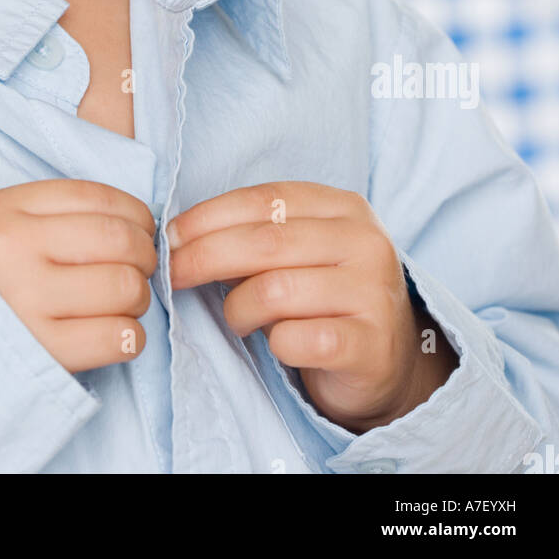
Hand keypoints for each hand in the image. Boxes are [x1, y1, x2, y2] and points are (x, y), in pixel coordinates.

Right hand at [0, 179, 156, 373]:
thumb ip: (52, 212)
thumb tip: (132, 220)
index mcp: (6, 211)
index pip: (98, 197)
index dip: (136, 213)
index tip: (142, 228)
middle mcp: (16, 251)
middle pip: (119, 241)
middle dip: (144, 255)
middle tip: (138, 268)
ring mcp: (27, 304)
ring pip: (125, 289)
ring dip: (137, 297)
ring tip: (120, 303)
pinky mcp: (40, 354)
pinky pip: (117, 338)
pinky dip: (129, 335)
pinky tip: (113, 332)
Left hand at [166, 181, 458, 431]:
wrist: (388, 359)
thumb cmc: (325, 297)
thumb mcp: (298, 252)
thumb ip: (255, 236)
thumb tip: (179, 237)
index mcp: (344, 207)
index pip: (264, 199)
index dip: (208, 216)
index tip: (170, 236)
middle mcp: (364, 242)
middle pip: (264, 242)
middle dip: (205, 257)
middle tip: (172, 276)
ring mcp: (372, 293)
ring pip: (274, 291)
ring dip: (239, 308)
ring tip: (238, 318)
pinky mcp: (369, 345)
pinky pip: (298, 340)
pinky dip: (275, 344)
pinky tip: (276, 345)